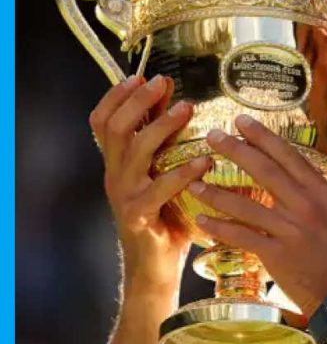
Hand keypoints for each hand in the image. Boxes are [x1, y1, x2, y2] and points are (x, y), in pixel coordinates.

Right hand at [89, 74, 209, 292]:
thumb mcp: (164, 174)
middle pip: (116, 129)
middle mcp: (116, 176)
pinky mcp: (139, 217)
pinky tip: (205, 161)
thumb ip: (166, 143)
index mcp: (118, 163)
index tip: (141, 75)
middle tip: (164, 83)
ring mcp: (125, 196)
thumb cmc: (168, 218)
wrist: (155, 268)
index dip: (117, 96)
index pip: (102, 121)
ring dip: (162, 127)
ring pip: (135, 153)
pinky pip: (158, 190)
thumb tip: (178, 100)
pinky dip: (182, 172)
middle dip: (138, 101)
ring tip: (189, 110)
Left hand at [188, 114, 326, 319]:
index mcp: (323, 193)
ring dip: (216, 191)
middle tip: (212, 136)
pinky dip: (219, 226)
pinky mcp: (276, 253)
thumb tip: (325, 180)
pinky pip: (240, 235)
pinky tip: (201, 219)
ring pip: (245, 203)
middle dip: (235, 150)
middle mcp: (307, 206)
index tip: (242, 122)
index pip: (289, 156)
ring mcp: (290, 230)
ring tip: (194, 181)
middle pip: (264, 170)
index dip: (263, 137)